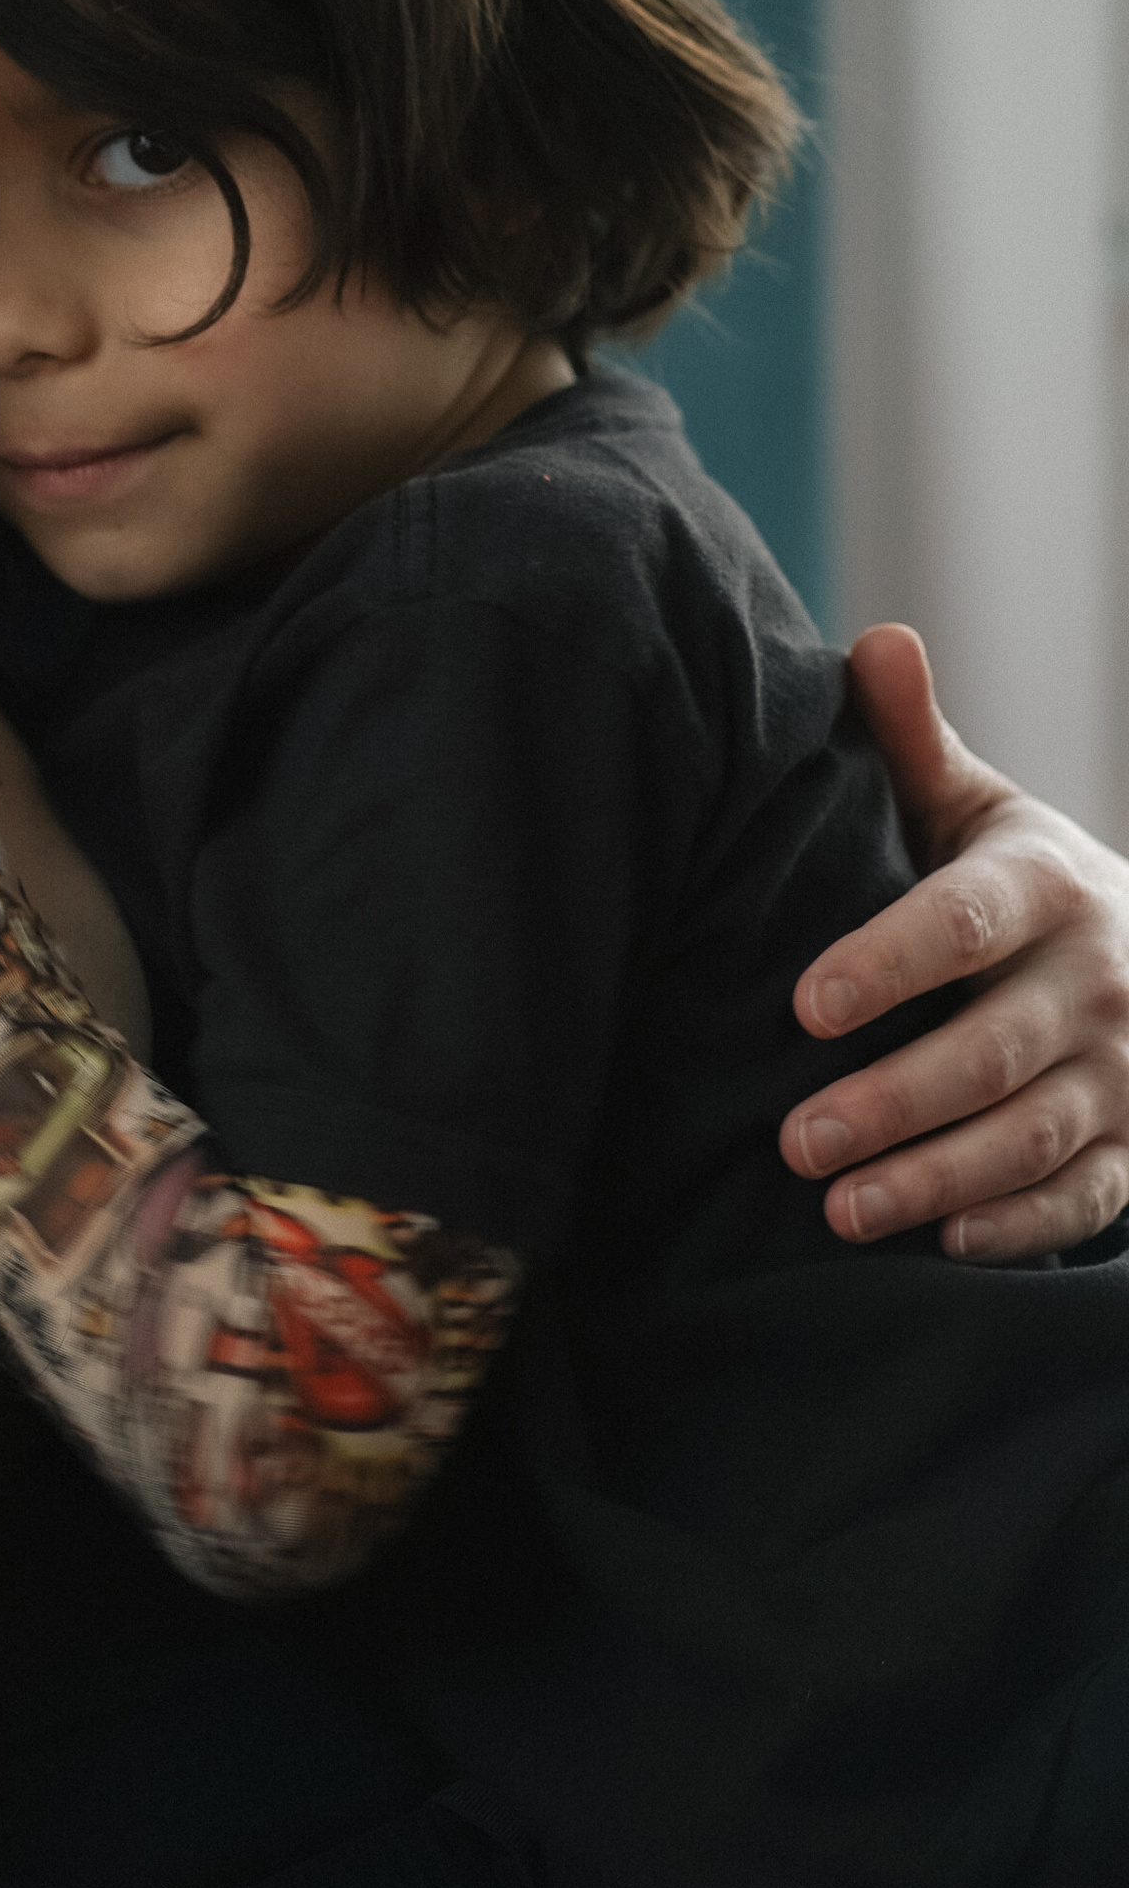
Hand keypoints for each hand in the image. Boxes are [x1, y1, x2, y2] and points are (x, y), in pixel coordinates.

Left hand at [781, 625, 1128, 1257]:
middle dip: (895, 1100)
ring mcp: (1127, 1069)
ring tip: (838, 1211)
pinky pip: (1090, 1197)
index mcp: (1045, 882)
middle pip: (995, 1049)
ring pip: (1037, 1135)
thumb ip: (914, 743)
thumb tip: (875, 643)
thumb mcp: (973, 809)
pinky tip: (945, 1244)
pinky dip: (1021, 1224)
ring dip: (939, 1177)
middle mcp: (1099, 976)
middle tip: (793, 1140)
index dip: (888, 963)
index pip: (964, 924)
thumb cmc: (1012, 882)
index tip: (804, 1005)